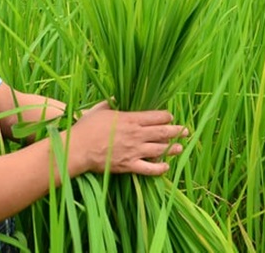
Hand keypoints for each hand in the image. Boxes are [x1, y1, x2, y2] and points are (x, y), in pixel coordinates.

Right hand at [67, 101, 188, 175]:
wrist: (78, 148)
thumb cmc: (87, 127)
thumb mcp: (100, 109)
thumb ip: (112, 102)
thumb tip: (119, 97)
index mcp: (131, 119)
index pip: (156, 116)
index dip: (166, 116)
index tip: (170, 116)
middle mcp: (136, 134)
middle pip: (162, 132)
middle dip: (176, 131)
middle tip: (186, 131)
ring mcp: (134, 151)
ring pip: (160, 149)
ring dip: (172, 148)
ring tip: (180, 147)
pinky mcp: (129, 165)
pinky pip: (149, 168)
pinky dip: (160, 168)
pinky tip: (166, 166)